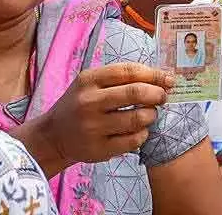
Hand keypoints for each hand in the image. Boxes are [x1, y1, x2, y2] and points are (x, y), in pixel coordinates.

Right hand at [34, 63, 173, 164]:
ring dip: (151, 115)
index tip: (168, 80)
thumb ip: (123, 77)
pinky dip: (143, 134)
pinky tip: (139, 131)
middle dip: (157, 94)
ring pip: (137, 118)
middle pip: (136, 93)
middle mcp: (88, 102)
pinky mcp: (98, 149)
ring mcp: (92, 127)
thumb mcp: (92, 83)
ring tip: (149, 114)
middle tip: (162, 97)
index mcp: (89, 80)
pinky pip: (133, 140)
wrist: (53, 136)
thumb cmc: (81, 104)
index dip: (154, 74)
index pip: (129, 71)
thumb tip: (163, 78)